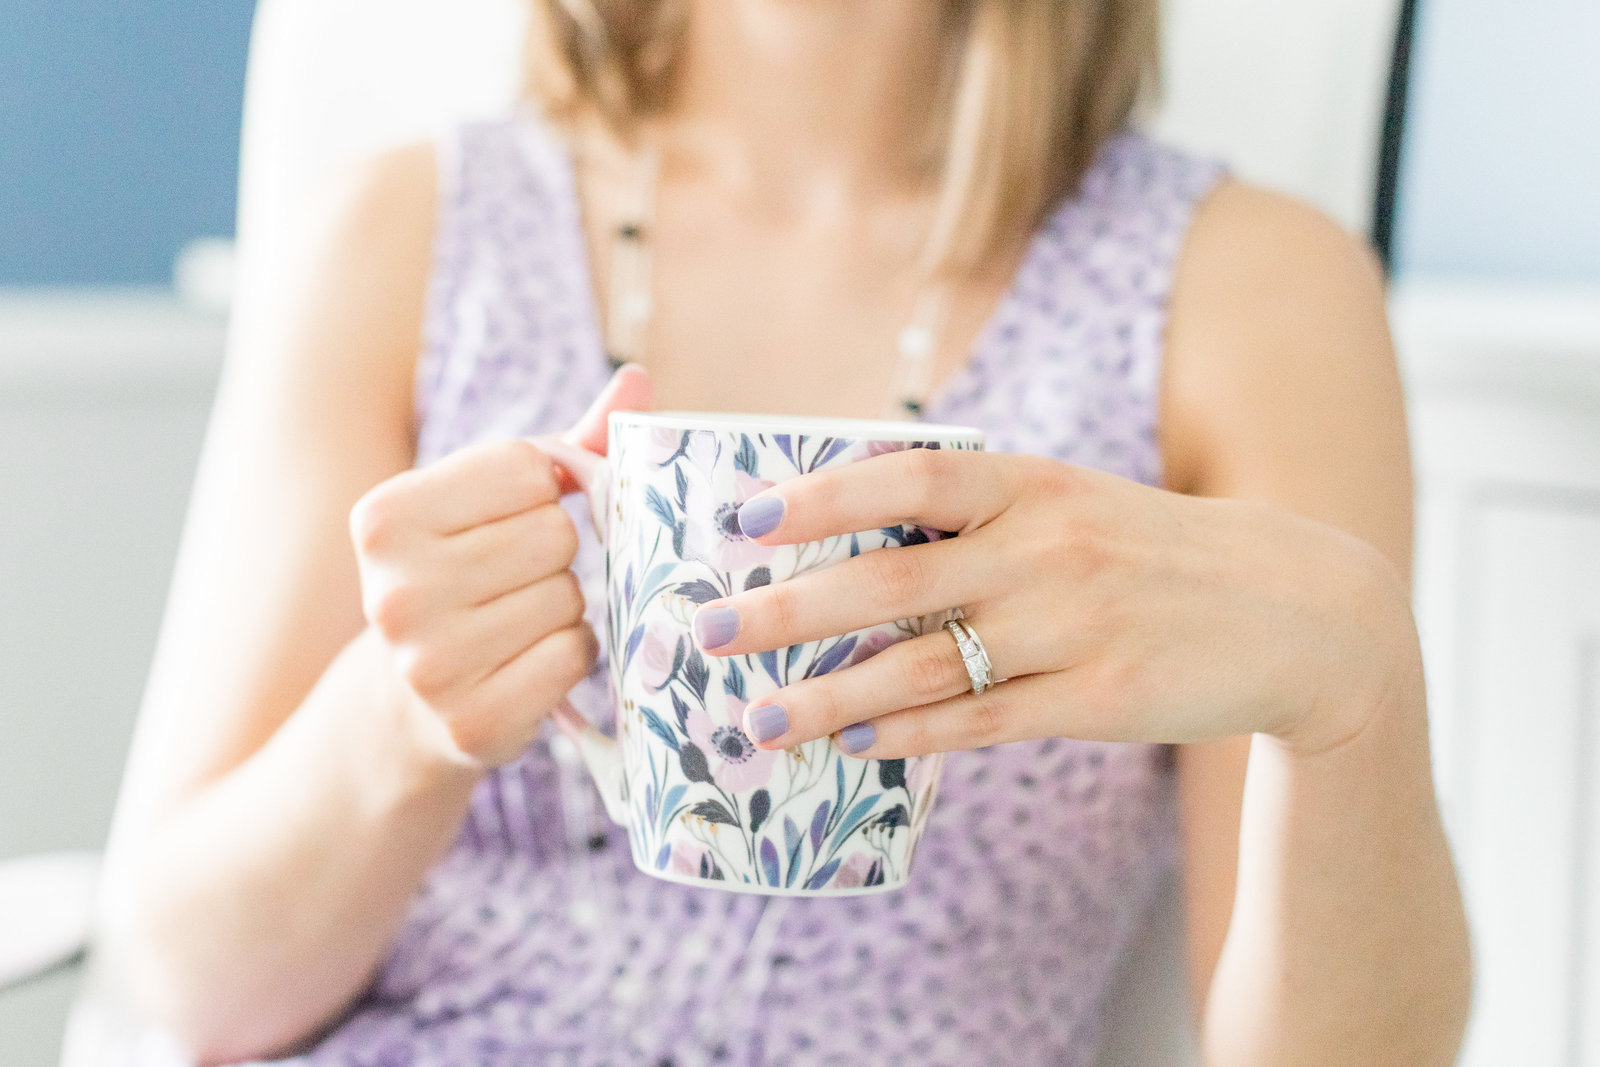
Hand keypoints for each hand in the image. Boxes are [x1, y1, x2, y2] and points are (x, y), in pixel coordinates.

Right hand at [349, 366, 650, 767]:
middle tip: (516, 578)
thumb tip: (639, 379)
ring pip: (569, 598)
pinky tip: (531, 662)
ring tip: (520, 621)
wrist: (413, 700)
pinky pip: (574, 657)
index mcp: (384, 517)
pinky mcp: (474, 721)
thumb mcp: (496, 502)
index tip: (516, 514)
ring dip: (566, 607)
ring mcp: (429, 665)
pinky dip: (571, 655)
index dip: (546, 489)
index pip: (527, 467)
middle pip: (553, 535)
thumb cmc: (467, 573)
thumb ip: (567, 442)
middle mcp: (393, 592)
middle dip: (557, 552)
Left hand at [693, 447, 1414, 758]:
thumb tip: (847, 535)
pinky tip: (851, 749)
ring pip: (923, 668)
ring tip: (759, 719)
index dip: (821, 495)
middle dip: (788, 610)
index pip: (907, 476)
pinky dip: (908, 739)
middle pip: (892, 581)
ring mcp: (1074, 627)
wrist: (1288, 610)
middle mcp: (1047, 548)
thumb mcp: (1069, 501)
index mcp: (1032, 483)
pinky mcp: (1099, 699)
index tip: (743, 519)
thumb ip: (974, 515)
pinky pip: (981, 724)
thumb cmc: (1147, 551)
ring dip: (830, 697)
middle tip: (708, 633)